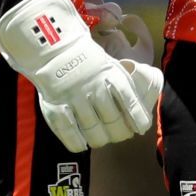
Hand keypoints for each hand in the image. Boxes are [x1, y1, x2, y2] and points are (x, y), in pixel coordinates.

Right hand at [0, 0, 153, 150]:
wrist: (56, 51)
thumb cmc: (90, 65)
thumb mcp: (112, 69)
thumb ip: (125, 91)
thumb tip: (139, 120)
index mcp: (111, 75)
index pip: (129, 101)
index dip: (137, 118)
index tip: (140, 128)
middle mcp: (94, 87)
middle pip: (113, 121)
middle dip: (120, 133)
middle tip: (120, 134)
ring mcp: (74, 98)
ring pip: (93, 130)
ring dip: (101, 139)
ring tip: (101, 138)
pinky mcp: (56, 106)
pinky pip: (68, 132)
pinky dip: (77, 142)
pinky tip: (82, 144)